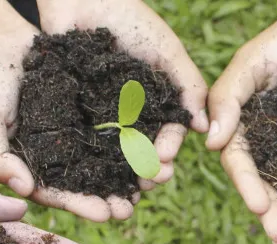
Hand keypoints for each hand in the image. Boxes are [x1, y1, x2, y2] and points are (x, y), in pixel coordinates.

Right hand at [0, 7, 134, 221]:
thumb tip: (24, 190)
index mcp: (29, 168)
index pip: (57, 194)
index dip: (80, 206)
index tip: (104, 215)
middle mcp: (54, 157)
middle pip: (85, 185)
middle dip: (109, 199)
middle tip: (130, 210)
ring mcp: (72, 135)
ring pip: (104, 161)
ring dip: (126, 175)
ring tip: (149, 186)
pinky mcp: (88, 112)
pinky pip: (114, 129)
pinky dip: (131, 140)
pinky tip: (151, 149)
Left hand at [39, 0, 207, 187]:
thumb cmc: (131, 19)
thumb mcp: (167, 51)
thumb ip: (189, 85)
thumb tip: (203, 128)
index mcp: (156, 102)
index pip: (167, 133)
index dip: (167, 149)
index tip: (163, 160)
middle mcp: (131, 114)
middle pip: (142, 151)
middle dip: (147, 170)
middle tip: (147, 182)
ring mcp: (102, 116)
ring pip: (114, 154)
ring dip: (121, 176)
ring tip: (124, 191)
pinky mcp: (73, 114)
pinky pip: (81, 142)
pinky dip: (88, 163)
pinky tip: (90, 179)